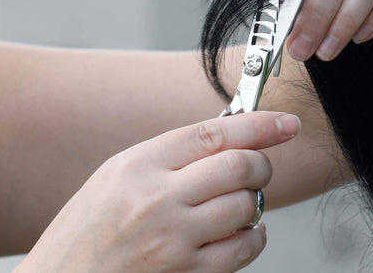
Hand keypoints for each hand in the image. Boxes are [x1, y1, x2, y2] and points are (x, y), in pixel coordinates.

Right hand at [18, 111, 299, 272]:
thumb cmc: (87, 230)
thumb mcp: (115, 177)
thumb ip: (167, 158)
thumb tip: (225, 140)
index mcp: (138, 165)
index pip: (212, 133)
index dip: (258, 125)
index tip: (285, 123)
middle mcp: (157, 199)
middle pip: (238, 167)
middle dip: (261, 164)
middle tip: (259, 167)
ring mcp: (173, 240)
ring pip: (245, 207)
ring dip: (253, 202)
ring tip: (239, 203)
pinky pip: (242, 250)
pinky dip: (252, 237)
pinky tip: (240, 233)